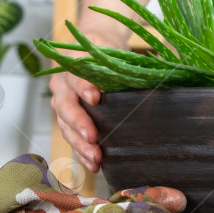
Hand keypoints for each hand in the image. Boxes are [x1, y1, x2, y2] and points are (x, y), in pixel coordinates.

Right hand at [49, 31, 127, 171]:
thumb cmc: (107, 50)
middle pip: (65, 107)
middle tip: (93, 137)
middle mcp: (62, 86)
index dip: (84, 87)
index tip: (95, 97)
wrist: (94, 47)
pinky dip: (81, 152)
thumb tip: (152, 75)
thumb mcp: (113, 49)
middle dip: (79, 124)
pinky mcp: (66, 119)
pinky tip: (93, 164)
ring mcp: (61, 103)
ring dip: (80, 144)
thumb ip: (121, 62)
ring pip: (65, 126)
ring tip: (95, 158)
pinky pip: (71, 137)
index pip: (76, 77)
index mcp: (72, 67)